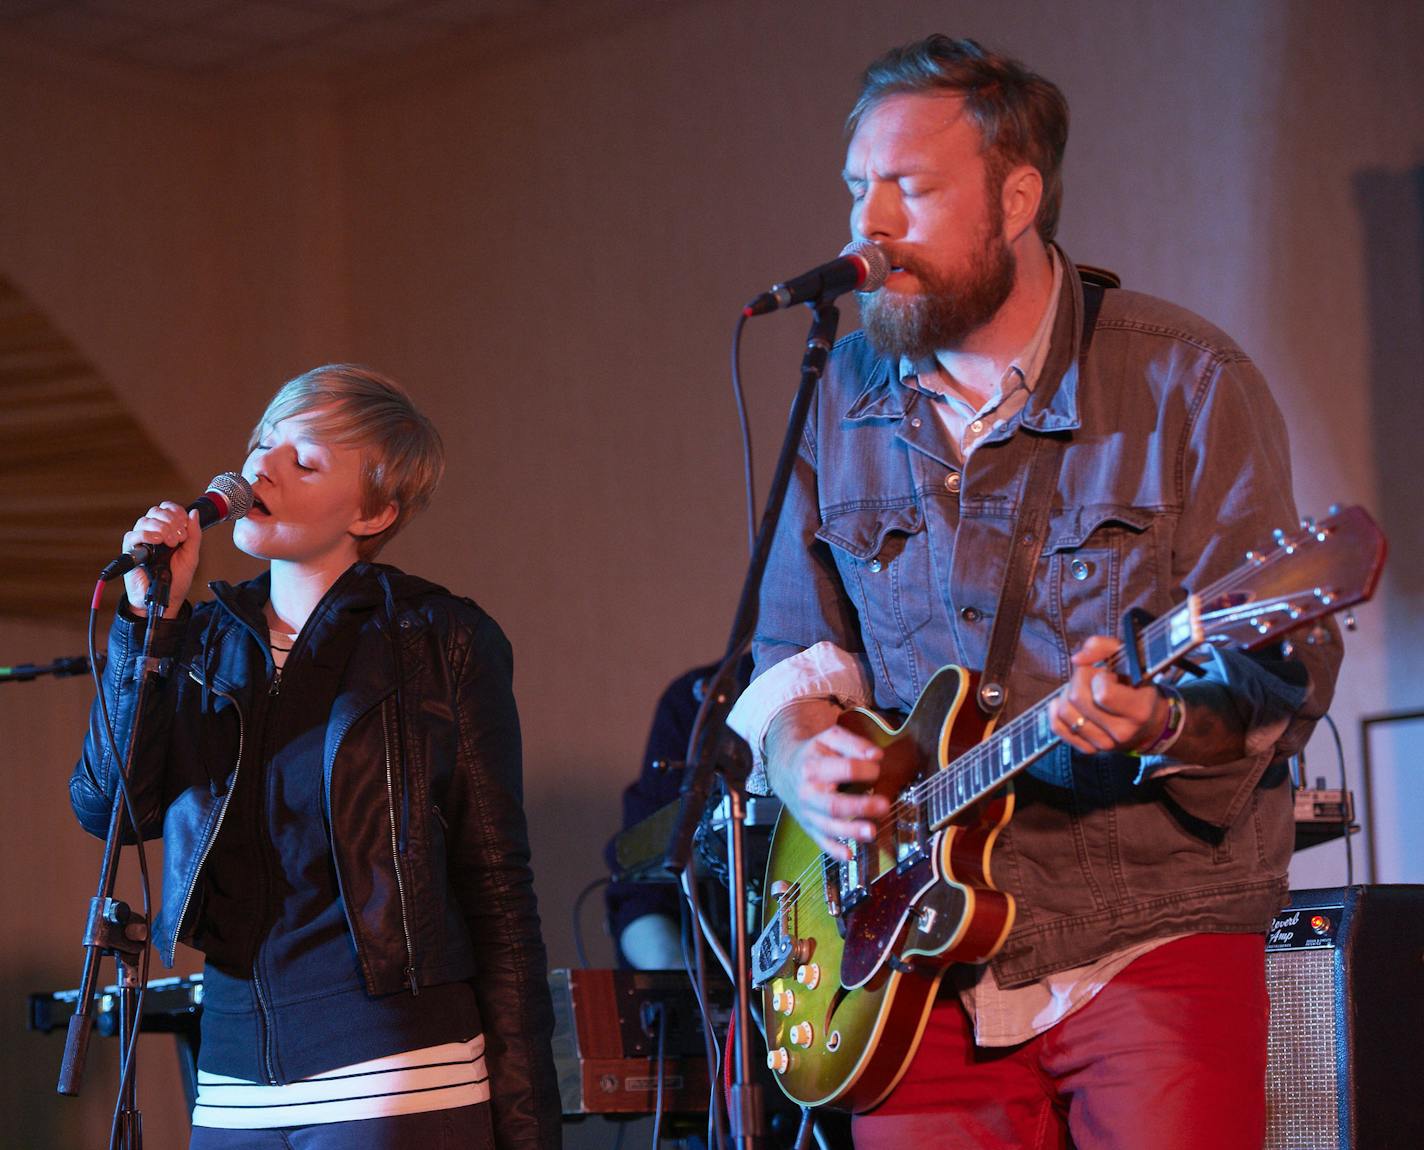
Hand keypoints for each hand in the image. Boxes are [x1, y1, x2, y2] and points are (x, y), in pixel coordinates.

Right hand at [122, 502, 202, 615]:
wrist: (166, 598)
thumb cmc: (177, 579)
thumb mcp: (191, 555)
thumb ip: (194, 535)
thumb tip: (194, 513)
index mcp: (167, 531)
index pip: (167, 509)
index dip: (176, 511)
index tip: (184, 523)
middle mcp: (153, 533)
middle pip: (156, 511)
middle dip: (170, 520)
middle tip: (179, 537)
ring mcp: (141, 541)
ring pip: (144, 521)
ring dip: (161, 527)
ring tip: (170, 542)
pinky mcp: (130, 552)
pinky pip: (132, 535)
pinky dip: (146, 534)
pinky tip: (157, 541)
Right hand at [764, 699, 888, 859]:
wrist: (785, 769)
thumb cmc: (813, 753)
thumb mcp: (830, 738)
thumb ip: (854, 743)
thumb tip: (876, 755)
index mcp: (813, 767)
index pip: (844, 769)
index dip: (864, 769)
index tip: (877, 768)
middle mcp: (808, 793)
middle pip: (834, 804)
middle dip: (860, 807)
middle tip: (884, 805)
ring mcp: (808, 813)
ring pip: (829, 826)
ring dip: (851, 831)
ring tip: (872, 832)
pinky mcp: (810, 827)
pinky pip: (821, 842)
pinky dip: (834, 851)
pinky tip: (849, 854)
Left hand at [1049, 635, 1168, 753]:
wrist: (1149, 724)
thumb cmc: (1138, 686)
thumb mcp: (1130, 659)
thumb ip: (1103, 647)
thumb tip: (1077, 659)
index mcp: (1139, 710)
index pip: (1102, 693)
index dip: (1098, 677)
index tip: (1107, 674)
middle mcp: (1122, 731)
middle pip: (1077, 698)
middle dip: (1079, 680)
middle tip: (1091, 678)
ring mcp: (1105, 744)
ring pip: (1064, 712)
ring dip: (1067, 694)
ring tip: (1083, 690)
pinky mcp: (1089, 749)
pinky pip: (1057, 727)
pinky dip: (1056, 711)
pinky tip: (1069, 703)